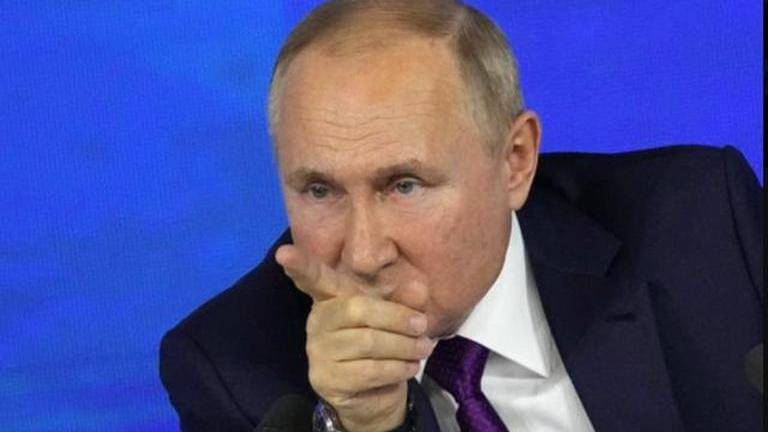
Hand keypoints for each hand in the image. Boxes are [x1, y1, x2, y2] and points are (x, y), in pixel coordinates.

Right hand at [276, 245, 433, 431]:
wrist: (373, 395)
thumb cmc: (382, 344)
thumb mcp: (396, 317)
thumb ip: (404, 300)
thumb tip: (418, 289)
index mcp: (331, 298)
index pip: (313, 278)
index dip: (300, 265)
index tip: (284, 253)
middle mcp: (318, 321)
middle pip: (357, 309)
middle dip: (396, 317)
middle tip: (422, 325)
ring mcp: (318, 351)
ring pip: (367, 342)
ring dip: (404, 346)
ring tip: (424, 348)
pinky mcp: (327, 379)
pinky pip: (369, 370)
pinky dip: (397, 368)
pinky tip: (410, 367)